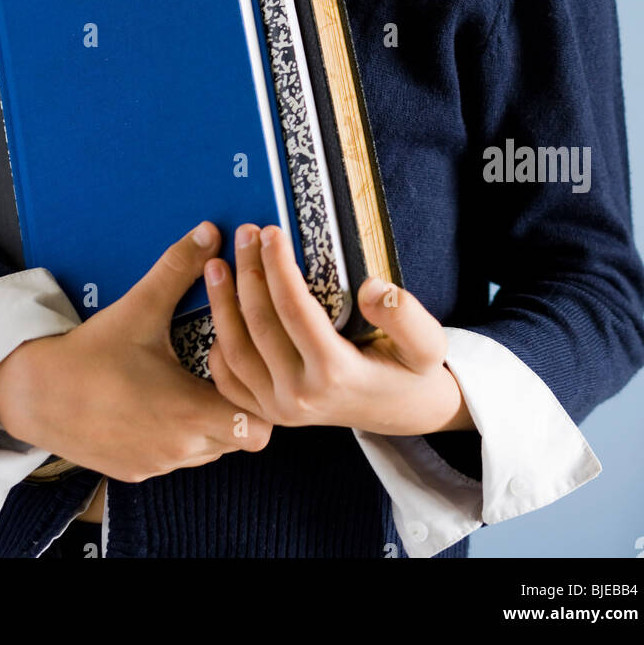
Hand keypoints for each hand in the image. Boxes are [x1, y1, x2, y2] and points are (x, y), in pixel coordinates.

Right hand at [0, 221, 272, 480]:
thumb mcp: (139, 308)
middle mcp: (178, 448)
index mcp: (189, 412)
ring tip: (184, 383)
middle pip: (236, 439)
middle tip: (214, 370)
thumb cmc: (89, 354)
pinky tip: (155, 403)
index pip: (257, 428)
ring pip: (207, 452)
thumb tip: (209, 232)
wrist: (33, 395)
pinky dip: (174, 437)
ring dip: (205, 423)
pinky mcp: (135, 472)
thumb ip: (179, 269)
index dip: (255, 399)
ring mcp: (156, 464)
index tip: (238, 371)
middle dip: (233, 406)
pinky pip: (174, 460)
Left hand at [203, 223, 474, 437]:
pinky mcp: (267, 413)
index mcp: (335, 373)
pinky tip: (217, 311)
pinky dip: (217, 345)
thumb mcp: (427, 343)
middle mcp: (300, 395)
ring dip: (221, 303)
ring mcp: (279, 409)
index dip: (278, 267)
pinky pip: (228, 381)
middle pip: (259, 323)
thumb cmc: (412, 370)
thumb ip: (405, 315)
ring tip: (216, 263)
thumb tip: (371, 287)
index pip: (294, 310)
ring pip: (235, 350)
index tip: (271, 231)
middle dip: (247, 271)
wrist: (403, 412)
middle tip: (244, 233)